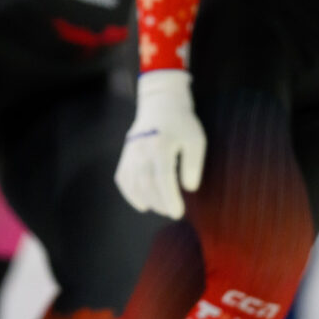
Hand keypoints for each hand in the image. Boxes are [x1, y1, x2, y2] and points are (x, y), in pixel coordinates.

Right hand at [114, 69, 205, 218]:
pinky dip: (130, 193)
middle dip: (159, 203)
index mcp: (160, 145)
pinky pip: (123, 178)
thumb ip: (194, 164)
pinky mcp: (126, 154)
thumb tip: (188, 188)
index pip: (162, 178)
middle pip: (146, 183)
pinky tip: (143, 202)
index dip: (169, 199)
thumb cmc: (182, 124)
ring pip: (133, 183)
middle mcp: (142, 149)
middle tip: (172, 211)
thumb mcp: (196, 140)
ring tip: (161, 207)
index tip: (178, 213)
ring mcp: (131, 152)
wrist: (161, 105)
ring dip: (146, 200)